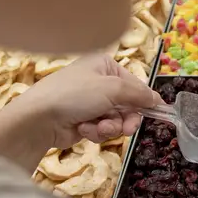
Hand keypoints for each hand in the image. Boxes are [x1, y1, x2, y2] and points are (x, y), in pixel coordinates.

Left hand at [13, 54, 163, 146]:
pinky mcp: (83, 121)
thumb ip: (139, 94)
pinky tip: (84, 129)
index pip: (135, 84)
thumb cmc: (76, 95)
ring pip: (116, 120)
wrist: (39, 118)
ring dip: (110, 127)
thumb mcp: (112, 89)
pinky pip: (102, 129)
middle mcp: (98, 82)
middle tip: (126, 129)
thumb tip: (159, 100)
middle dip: (125, 119)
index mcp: (105, 65)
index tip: (155, 113)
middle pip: (127, 105)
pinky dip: (96, 131)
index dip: (143, 100)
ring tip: (98, 128)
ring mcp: (90, 103)